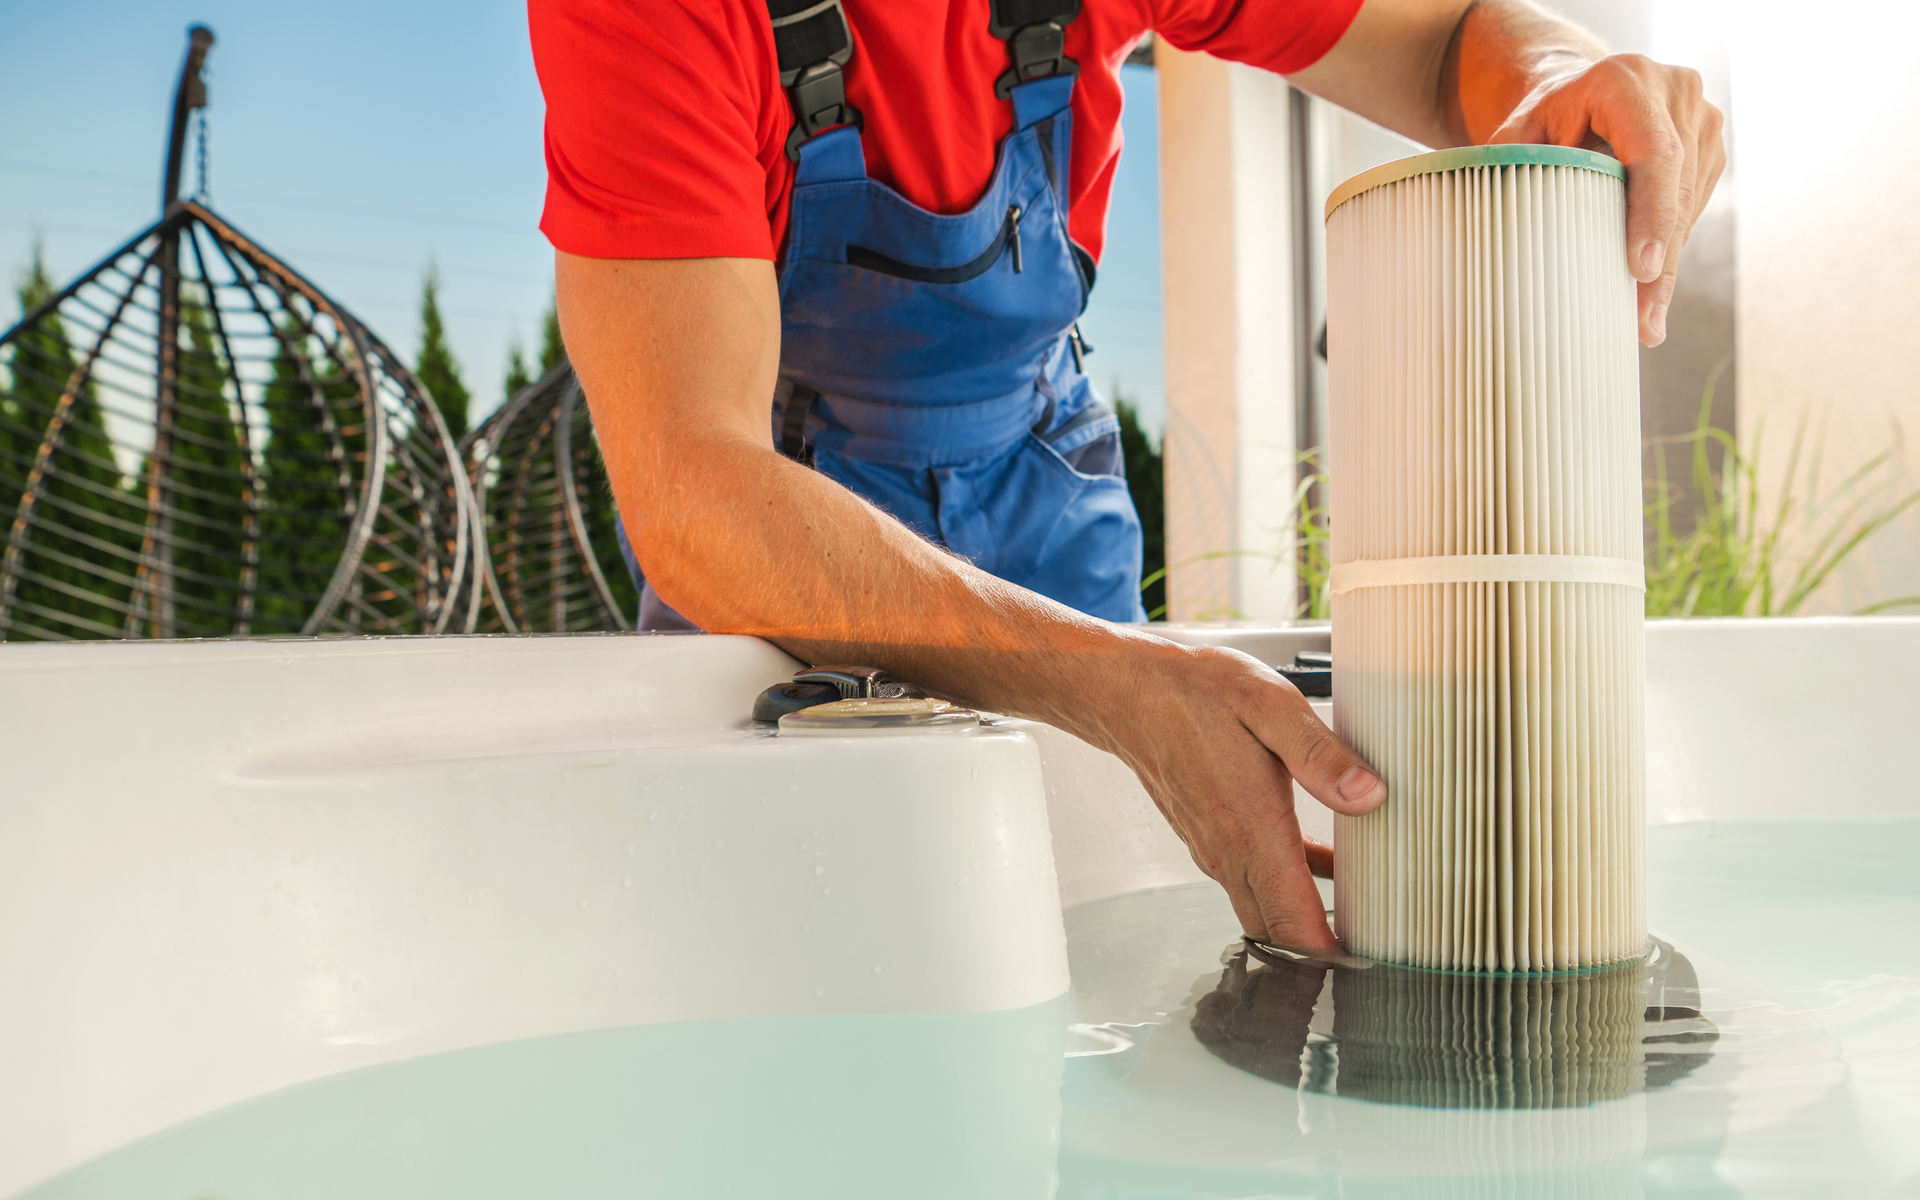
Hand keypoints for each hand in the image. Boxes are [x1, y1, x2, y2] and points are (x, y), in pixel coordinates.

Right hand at [1103, 645, 1386, 951]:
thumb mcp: (1271, 705)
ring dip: (1304, 921)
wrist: (1132, 693)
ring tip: (1357, 910)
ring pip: (1263, 912)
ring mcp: (1216, 850)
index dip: (1333, 953)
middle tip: (1376, 943)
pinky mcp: (1210, 840)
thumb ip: (1321, 756)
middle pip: (1279, 933)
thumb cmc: (1197, 695)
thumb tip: (1369, 796)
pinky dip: (1285, 890)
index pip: (1294, 924)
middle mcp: (1230, 852)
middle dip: (1323, 951)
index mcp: (1253, 829)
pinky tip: (1320, 863)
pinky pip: (1251, 884)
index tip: (1372, 959)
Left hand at [1489, 53, 1725, 347]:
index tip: (1641, 268)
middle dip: (1661, 261)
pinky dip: (1671, 248)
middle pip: (1676, 188)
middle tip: (1642, 322)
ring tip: (1646, 321)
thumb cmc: (1542, 120)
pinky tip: (1651, 290)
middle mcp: (1674, 91)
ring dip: (1669, 265)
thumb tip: (1503, 239)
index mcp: (1626, 80)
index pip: (1653, 152)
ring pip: (1691, 205)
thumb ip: (1514, 171)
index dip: (1651, 213)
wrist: (1577, 90)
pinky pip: (1695, 207)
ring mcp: (1701, 118)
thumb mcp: (1519, 134)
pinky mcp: (1709, 147)